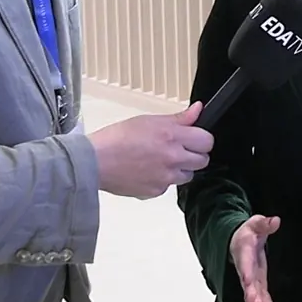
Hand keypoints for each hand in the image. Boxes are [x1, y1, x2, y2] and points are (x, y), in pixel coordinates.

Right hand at [88, 102, 212, 198]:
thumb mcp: (150, 121)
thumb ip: (179, 118)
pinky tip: (149, 171)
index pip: (207, 141)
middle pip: (203, 160)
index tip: (195, 138)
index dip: (202, 139)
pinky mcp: (156, 191)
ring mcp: (166, 178)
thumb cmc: (117, 138)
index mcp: (173, 136)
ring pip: (188, 175)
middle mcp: (173, 158)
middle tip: (181, 150)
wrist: (95, 162)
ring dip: (180, 169)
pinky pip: (169, 186)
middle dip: (195, 155)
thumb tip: (198, 109)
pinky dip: (163, 180)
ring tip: (162, 161)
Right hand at [230, 215, 280, 301]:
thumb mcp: (256, 223)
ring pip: (254, 291)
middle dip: (250, 291)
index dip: (245, 271)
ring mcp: (252, 277)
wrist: (239, 241)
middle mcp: (245, 267)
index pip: (244, 262)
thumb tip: (276, 221)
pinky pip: (262, 295)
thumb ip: (264, 224)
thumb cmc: (248, 232)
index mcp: (243, 250)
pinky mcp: (258, 283)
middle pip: (247, 281)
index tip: (246, 280)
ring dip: (258, 301)